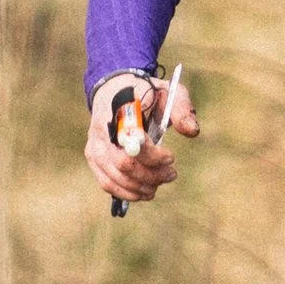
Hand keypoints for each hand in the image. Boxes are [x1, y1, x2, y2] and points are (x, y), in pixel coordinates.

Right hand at [85, 71, 200, 204]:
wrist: (116, 90)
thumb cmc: (146, 93)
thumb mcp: (168, 92)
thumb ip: (181, 109)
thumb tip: (192, 132)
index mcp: (120, 108)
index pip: (132, 139)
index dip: (152, 155)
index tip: (171, 157)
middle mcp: (101, 127)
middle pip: (123, 163)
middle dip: (150, 174)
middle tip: (171, 174)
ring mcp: (94, 143)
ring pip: (115, 177)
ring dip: (141, 186)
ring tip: (160, 183)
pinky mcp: (93, 157)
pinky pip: (106, 183)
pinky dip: (127, 193)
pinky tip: (144, 192)